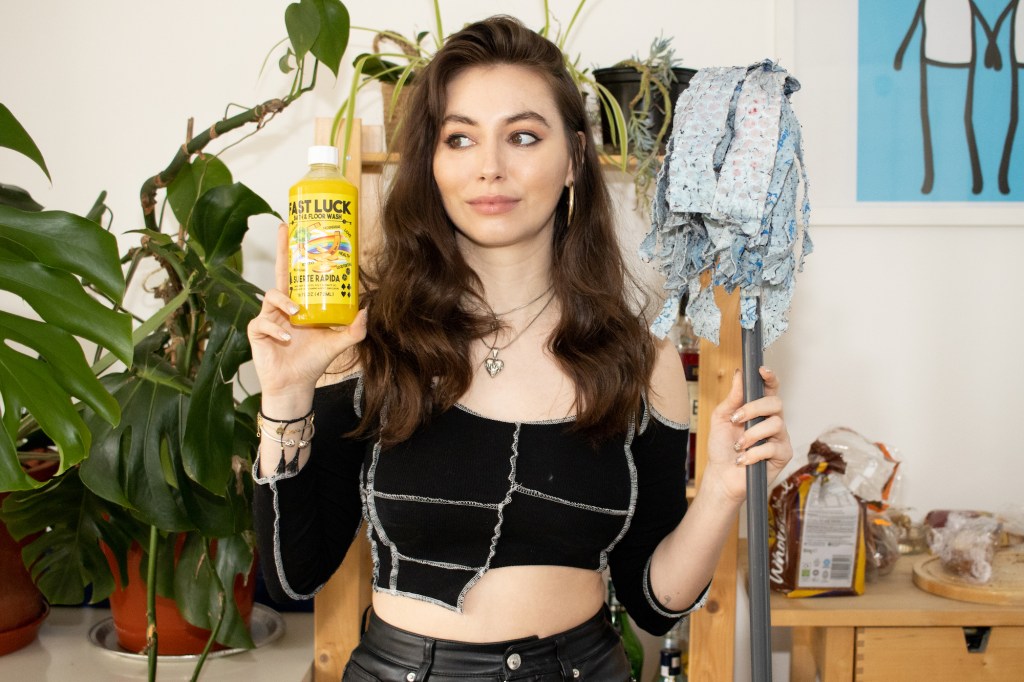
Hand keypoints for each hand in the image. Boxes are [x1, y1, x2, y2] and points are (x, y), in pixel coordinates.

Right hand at [247, 224, 366, 399]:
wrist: (296, 385)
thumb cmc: (313, 362)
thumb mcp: (338, 343)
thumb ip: (354, 330)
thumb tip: (367, 310)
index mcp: (301, 303)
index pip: (299, 274)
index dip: (299, 254)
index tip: (303, 232)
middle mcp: (284, 306)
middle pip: (280, 271)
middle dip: (281, 249)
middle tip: (283, 229)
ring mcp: (269, 317)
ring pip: (271, 295)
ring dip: (284, 301)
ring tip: (296, 314)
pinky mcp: (258, 331)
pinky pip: (263, 323)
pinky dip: (276, 329)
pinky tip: (287, 338)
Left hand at [701, 366, 792, 503]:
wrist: (721, 475)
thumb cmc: (722, 447)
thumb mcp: (722, 419)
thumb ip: (732, 398)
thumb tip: (739, 374)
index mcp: (759, 410)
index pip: (770, 390)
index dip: (770, 378)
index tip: (762, 370)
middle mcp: (773, 421)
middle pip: (776, 403)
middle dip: (755, 408)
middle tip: (736, 419)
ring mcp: (780, 438)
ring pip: (776, 424)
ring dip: (752, 434)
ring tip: (738, 445)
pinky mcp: (783, 455)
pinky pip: (773, 447)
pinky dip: (753, 453)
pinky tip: (743, 459)